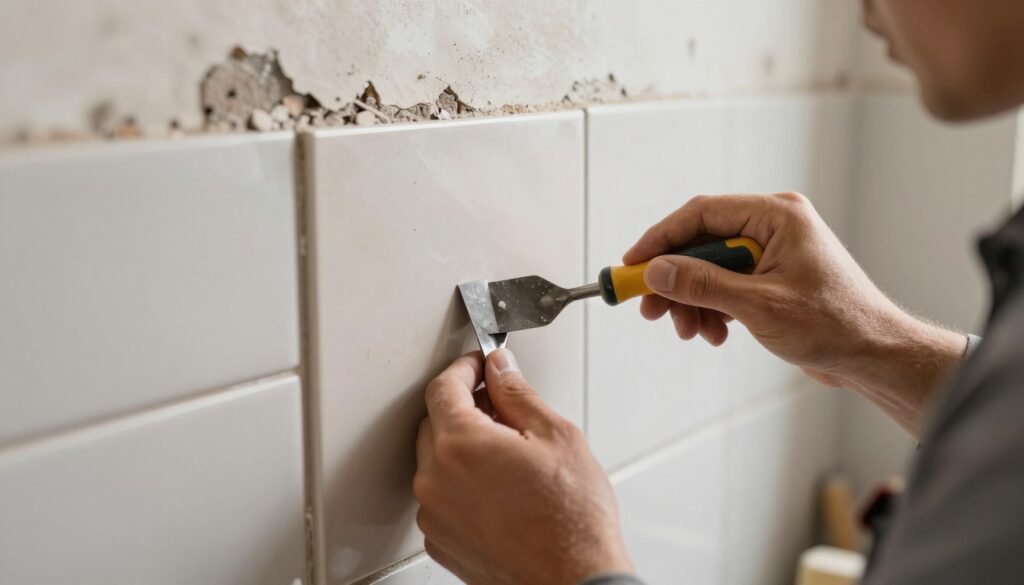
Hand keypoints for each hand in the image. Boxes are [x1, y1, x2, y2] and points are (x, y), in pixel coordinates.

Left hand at [414, 349, 632, 584]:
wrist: (574, 580)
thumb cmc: (571, 521)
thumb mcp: (555, 436)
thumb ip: (517, 394)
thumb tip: (500, 370)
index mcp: (460, 445)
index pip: (442, 388)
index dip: (463, 368)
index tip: (478, 365)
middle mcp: (436, 480)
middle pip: (434, 423)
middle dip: (464, 408)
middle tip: (501, 407)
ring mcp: (435, 515)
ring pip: (436, 462)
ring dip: (462, 448)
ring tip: (508, 455)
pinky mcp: (442, 542)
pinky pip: (441, 498)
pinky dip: (461, 484)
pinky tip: (499, 488)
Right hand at [625, 192, 965, 434]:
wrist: (875, 355)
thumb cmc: (835, 324)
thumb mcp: (759, 306)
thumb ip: (703, 285)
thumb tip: (657, 271)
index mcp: (776, 216)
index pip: (700, 214)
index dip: (660, 239)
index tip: (632, 265)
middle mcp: (772, 227)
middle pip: (701, 243)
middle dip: (674, 280)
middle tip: (651, 310)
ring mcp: (772, 253)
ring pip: (709, 269)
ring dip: (693, 301)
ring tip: (691, 331)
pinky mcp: (771, 278)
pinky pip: (726, 286)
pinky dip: (713, 309)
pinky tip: (715, 333)